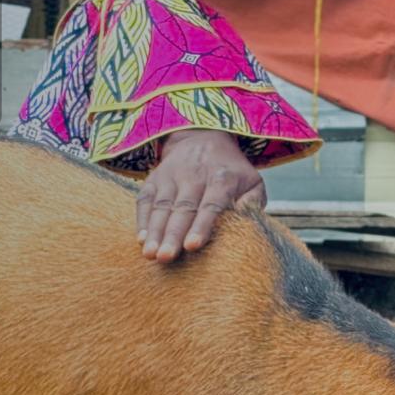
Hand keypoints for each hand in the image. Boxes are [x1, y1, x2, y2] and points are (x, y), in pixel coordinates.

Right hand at [138, 129, 263, 261]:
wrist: (203, 137)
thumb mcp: (252, 181)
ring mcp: (171, 175)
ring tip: (150, 253)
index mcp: (222, 178)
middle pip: (183, 208)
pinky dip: (142, 219)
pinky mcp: (154, 178)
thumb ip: (252, 203)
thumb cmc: (231, 171)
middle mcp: (194, 175)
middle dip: (173, 234)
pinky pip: (145, 199)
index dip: (201, 226)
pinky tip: (141, 239)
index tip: (192, 246)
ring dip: (155, 230)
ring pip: (161, 205)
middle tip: (165, 257)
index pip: (210, 205)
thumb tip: (247, 223)